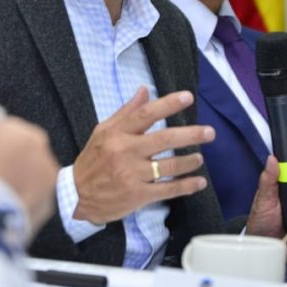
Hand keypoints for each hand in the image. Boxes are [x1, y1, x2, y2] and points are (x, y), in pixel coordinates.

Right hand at [0, 85, 58, 233]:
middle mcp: (45, 159)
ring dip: (9, 182)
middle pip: (16, 155)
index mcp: (31, 135)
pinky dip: (12, 204)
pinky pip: (24, 203)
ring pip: (22, 179)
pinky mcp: (41, 214)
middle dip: (1, 161)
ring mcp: (46, 188)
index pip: (5, 131)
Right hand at [72, 86, 214, 224]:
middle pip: (164, 139)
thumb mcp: (103, 131)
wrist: (76, 196)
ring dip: (189, 161)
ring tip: (199, 158)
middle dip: (191, 134)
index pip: (146, 114)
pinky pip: (167, 189)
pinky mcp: (138, 195)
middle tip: (209, 132)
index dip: (168, 104)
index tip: (188, 97)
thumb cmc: (92, 160)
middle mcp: (126, 152)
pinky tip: (198, 182)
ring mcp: (133, 175)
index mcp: (118, 134)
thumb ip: (126, 112)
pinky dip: (186, 186)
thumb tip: (145, 90)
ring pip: (169, 165)